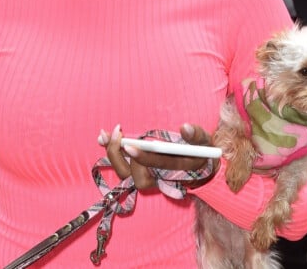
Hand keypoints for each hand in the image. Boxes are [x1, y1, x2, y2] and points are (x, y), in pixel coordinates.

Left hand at [98, 123, 219, 189]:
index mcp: (179, 170)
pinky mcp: (139, 171)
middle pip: (137, 178)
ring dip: (113, 154)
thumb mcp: (205, 141)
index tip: (130, 146)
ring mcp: (148, 177)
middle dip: (123, 157)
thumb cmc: (202, 150)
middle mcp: (161, 178)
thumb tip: (185, 127)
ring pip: (126, 175)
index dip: (143, 159)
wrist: (200, 167)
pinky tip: (102, 136)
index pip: (158, 168)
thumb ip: (196, 135)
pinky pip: (121, 166)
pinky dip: (110, 152)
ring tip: (107, 133)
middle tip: (118, 134)